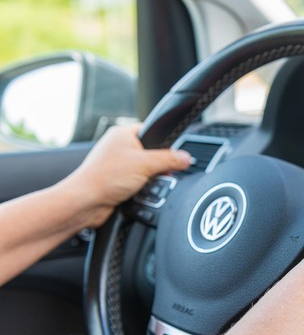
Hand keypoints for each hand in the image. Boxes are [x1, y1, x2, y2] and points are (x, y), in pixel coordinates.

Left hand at [62, 124, 190, 227]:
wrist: (85, 203)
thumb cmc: (104, 178)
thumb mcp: (146, 164)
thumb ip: (170, 159)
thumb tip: (186, 157)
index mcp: (123, 133)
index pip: (152, 131)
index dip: (165, 143)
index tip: (173, 155)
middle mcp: (118, 147)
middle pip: (151, 153)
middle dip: (157, 166)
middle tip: (156, 173)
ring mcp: (116, 165)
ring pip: (145, 170)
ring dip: (149, 180)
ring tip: (142, 185)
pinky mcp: (116, 181)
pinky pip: (137, 183)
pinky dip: (141, 189)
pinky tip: (137, 193)